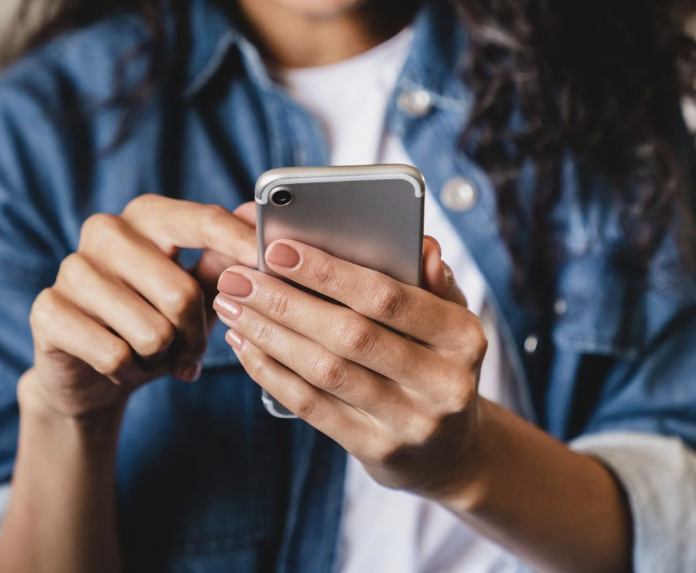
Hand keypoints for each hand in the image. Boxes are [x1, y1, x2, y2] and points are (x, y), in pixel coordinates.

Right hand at [25, 196, 256, 421]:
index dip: (241, 244)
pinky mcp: (47, 310)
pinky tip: (120, 365)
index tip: (271, 262)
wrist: (91, 373)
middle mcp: (106, 230)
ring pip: (151, 331)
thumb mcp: (197, 291)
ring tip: (150, 354)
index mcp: (147, 215)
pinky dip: (129, 372)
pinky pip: (115, 355)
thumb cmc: (154, 321)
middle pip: (182, 293)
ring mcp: (72, 267)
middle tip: (188, 351)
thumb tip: (259, 221)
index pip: (203, 220)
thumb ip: (226, 258)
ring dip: (161, 358)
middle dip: (194, 336)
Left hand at [212, 236, 487, 501]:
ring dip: (269, 335)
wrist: (452, 451)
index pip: (389, 297)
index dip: (329, 272)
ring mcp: (411, 422)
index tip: (278, 249)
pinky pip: (313, 407)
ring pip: (326, 372)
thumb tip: (420, 245)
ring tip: (232, 306)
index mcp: (463, 336)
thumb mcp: (449, 318)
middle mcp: (443, 382)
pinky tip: (246, 346)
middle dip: (285, 301)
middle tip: (238, 277)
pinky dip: (272, 373)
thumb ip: (430, 279)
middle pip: (350, 335)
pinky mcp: (377, 451)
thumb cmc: (437, 362)